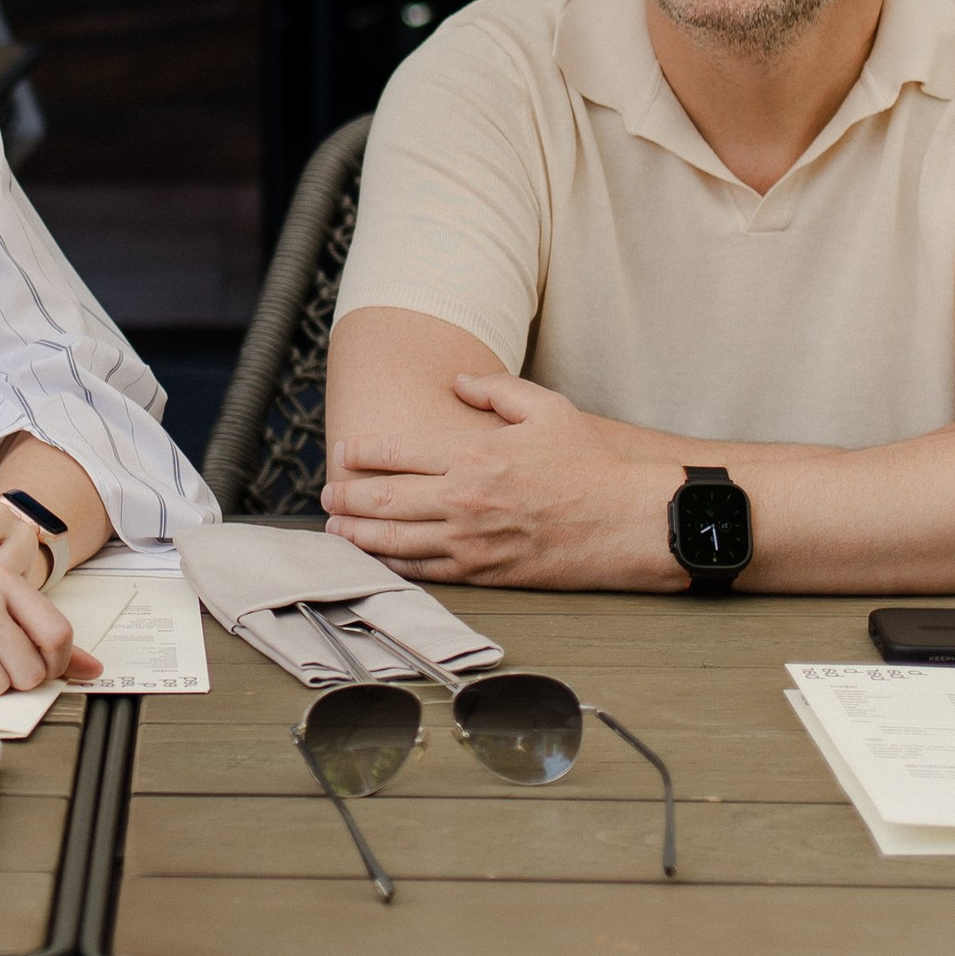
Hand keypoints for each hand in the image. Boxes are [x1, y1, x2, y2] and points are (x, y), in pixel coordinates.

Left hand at [325, 371, 679, 588]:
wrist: (628, 522)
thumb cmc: (590, 464)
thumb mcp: (546, 407)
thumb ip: (495, 389)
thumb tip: (458, 382)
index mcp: (473, 454)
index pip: (397, 452)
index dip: (362, 453)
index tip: (343, 452)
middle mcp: (463, 500)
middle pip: (383, 499)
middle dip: (346, 497)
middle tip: (326, 495)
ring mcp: (471, 541)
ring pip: (395, 541)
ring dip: (358, 536)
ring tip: (335, 530)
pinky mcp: (485, 573)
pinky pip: (426, 572)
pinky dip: (395, 567)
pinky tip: (380, 561)